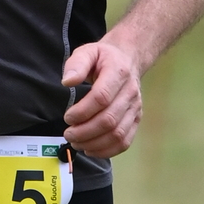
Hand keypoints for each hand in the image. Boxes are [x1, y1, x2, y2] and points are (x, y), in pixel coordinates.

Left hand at [61, 34, 144, 156]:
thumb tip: (67, 82)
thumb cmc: (104, 58)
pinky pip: (124, 142)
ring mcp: (135, 108)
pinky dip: (106, 151)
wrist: (127, 60)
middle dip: (84, 132)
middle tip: (68, 134)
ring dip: (93, 143)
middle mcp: (130, 92)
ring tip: (76, 142)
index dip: (82, 112)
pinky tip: (90, 148)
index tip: (68, 117)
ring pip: (117, 134)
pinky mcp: (136, 120)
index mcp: (118, 72)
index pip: (102, 97)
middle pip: (109, 120)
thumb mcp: (87, 52)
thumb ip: (76, 64)